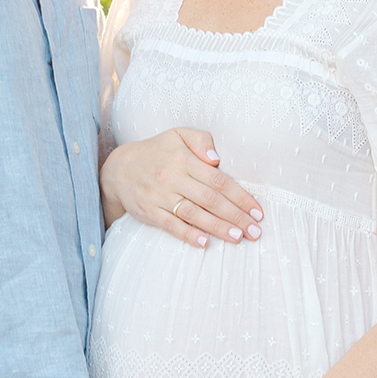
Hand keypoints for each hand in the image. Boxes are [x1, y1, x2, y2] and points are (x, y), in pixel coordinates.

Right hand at [100, 128, 263, 248]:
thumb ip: (201, 140)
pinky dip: (187, 234)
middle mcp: (173, 178)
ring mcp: (160, 196)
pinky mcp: (149, 211)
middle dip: (235, 216)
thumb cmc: (157, 152)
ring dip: (217, 227)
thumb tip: (217, 159)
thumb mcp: (178, 135)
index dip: (241, 197)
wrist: (118, 169)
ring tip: (237, 237)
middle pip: (210, 199)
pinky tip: (203, 242)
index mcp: (184, 159)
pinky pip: (170, 225)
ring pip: (193, 214)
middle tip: (254, 231)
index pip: (219, 181)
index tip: (258, 212)